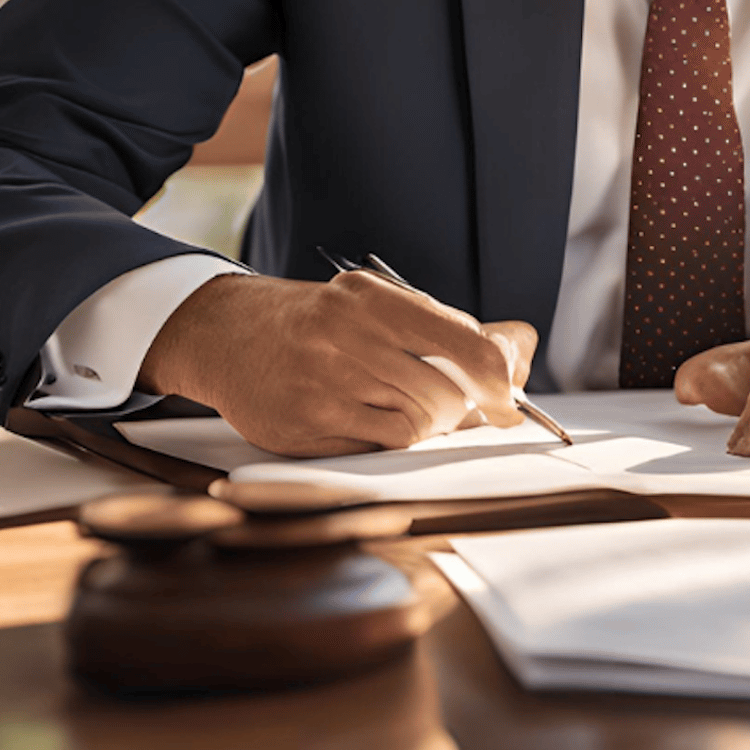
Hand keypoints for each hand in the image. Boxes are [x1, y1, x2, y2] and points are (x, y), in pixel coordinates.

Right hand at [139, 271, 533, 456]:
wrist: (227, 334)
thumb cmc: (318, 322)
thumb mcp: (379, 305)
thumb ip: (452, 329)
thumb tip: (521, 351)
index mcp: (372, 301)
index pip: (466, 346)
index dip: (499, 380)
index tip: (507, 397)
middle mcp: (345, 338)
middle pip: (445, 395)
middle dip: (456, 406)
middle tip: (443, 402)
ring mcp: (321, 385)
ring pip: (416, 425)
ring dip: (423, 423)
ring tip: (394, 404)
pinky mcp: (304, 428)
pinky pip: (379, 448)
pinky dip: (388, 439)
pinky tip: (365, 418)